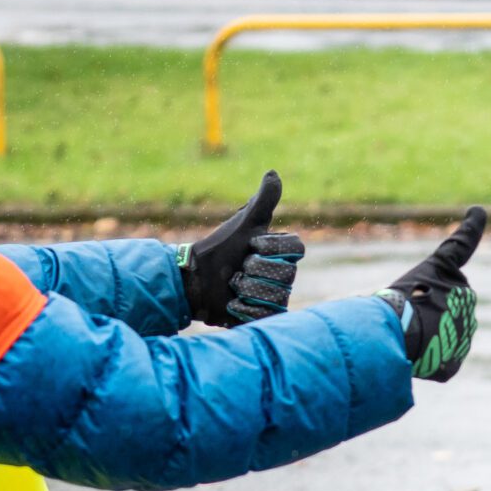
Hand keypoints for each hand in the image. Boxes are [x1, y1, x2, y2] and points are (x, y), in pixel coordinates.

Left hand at [180, 171, 303, 327]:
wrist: (194, 279)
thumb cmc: (219, 249)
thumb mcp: (243, 223)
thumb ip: (263, 200)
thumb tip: (273, 172)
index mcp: (281, 253)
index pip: (296, 248)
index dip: (273, 247)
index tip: (251, 245)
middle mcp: (282, 276)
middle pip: (286, 274)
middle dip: (255, 269)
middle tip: (238, 269)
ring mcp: (274, 298)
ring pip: (274, 295)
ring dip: (247, 289)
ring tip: (233, 286)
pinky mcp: (262, 318)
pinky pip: (265, 316)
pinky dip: (243, 309)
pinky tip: (231, 304)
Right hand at [381, 207, 486, 382]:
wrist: (395, 333)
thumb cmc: (390, 306)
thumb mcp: (398, 289)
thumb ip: (420, 295)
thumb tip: (427, 293)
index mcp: (447, 272)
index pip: (460, 245)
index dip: (470, 227)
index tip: (477, 211)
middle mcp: (464, 297)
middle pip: (447, 310)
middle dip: (430, 317)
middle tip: (407, 319)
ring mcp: (463, 330)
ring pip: (443, 339)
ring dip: (427, 341)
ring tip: (408, 338)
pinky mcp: (455, 360)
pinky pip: (439, 364)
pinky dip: (425, 365)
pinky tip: (414, 359)